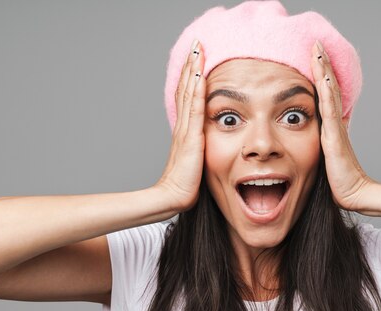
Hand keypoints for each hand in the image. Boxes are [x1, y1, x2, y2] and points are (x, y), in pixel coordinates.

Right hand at [156, 40, 205, 211]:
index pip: (188, 95)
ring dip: (193, 70)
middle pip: (186, 88)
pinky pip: (194, 108)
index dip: (191, 76)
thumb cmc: (185, 184)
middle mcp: (183, 125)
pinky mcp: (190, 137)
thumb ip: (200, 148)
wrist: (174, 196)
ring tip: (197, 50)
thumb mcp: (195, 160)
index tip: (197, 58)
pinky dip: (196, 90)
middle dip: (192, 65)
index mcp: (185, 130)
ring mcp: (185, 130)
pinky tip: (199, 74)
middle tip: (196, 44)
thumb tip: (207, 143)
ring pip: (188, 93)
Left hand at [310, 40, 375, 211]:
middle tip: (317, 44)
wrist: (353, 193)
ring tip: (318, 51)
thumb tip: (314, 138)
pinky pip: (329, 110)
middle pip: (329, 87)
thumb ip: (323, 143)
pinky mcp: (334, 137)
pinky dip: (327, 93)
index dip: (321, 75)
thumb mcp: (326, 156)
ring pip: (329, 93)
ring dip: (323, 71)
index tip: (315, 56)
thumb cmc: (339, 179)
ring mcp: (335, 128)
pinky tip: (324, 78)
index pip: (325, 94)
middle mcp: (334, 123)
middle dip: (322, 65)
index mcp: (331, 126)